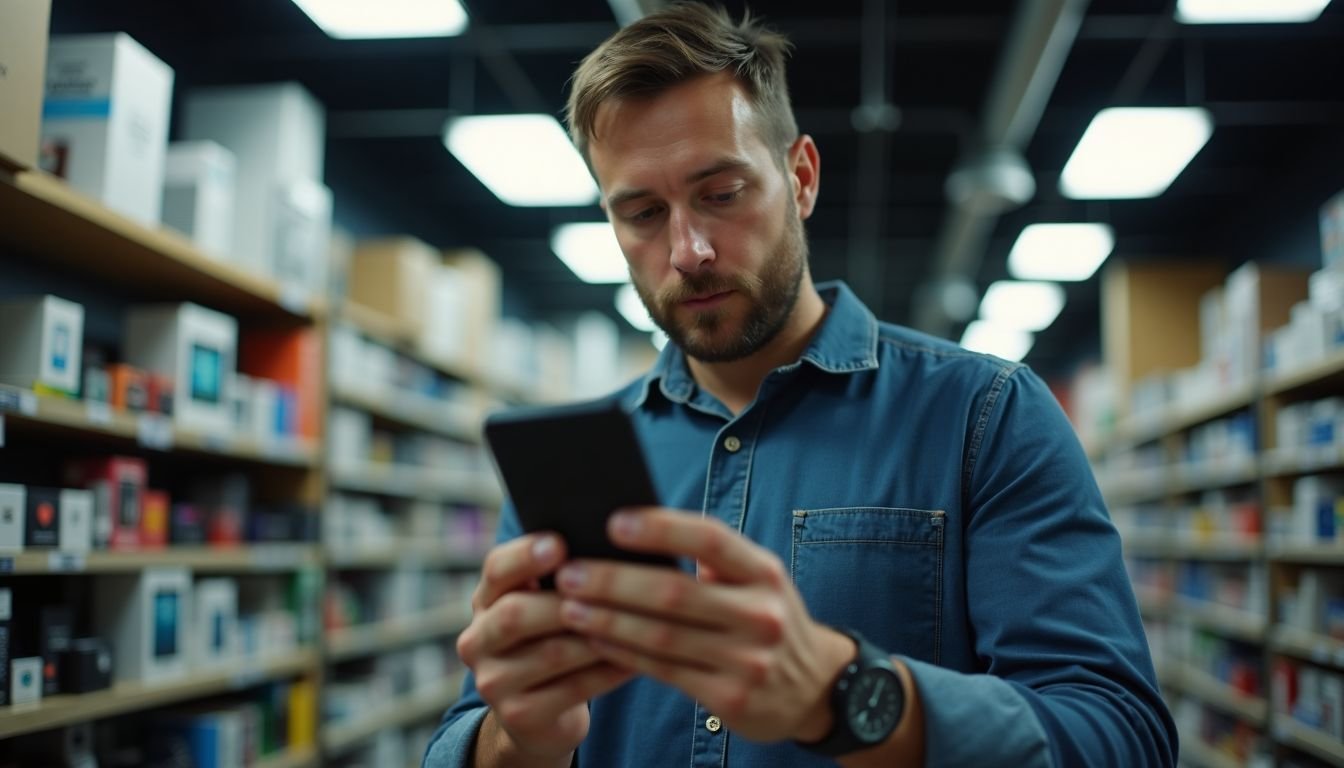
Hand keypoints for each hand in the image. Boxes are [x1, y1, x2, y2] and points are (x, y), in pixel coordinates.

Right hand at [455, 533, 634, 762]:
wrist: (538, 715)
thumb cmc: (554, 640)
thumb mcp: (545, 607)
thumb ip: (562, 577)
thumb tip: (608, 542)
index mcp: (485, 601)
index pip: (496, 569)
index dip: (525, 555)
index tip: (560, 543)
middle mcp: (477, 640)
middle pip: (515, 613)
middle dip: (567, 600)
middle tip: (610, 587)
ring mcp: (493, 682)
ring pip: (551, 653)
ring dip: (598, 635)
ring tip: (638, 619)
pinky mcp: (519, 715)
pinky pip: (572, 688)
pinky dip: (608, 671)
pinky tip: (636, 658)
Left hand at [552, 508, 854, 743]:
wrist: (816, 687)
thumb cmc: (766, 617)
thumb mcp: (758, 579)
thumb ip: (713, 557)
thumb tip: (636, 527)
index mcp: (764, 572)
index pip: (711, 539)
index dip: (661, 529)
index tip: (614, 522)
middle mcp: (760, 614)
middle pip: (674, 592)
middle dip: (614, 581)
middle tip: (570, 572)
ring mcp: (748, 660)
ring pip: (662, 636)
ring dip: (608, 619)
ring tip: (569, 606)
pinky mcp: (731, 699)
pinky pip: (664, 671)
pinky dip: (623, 653)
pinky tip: (595, 638)